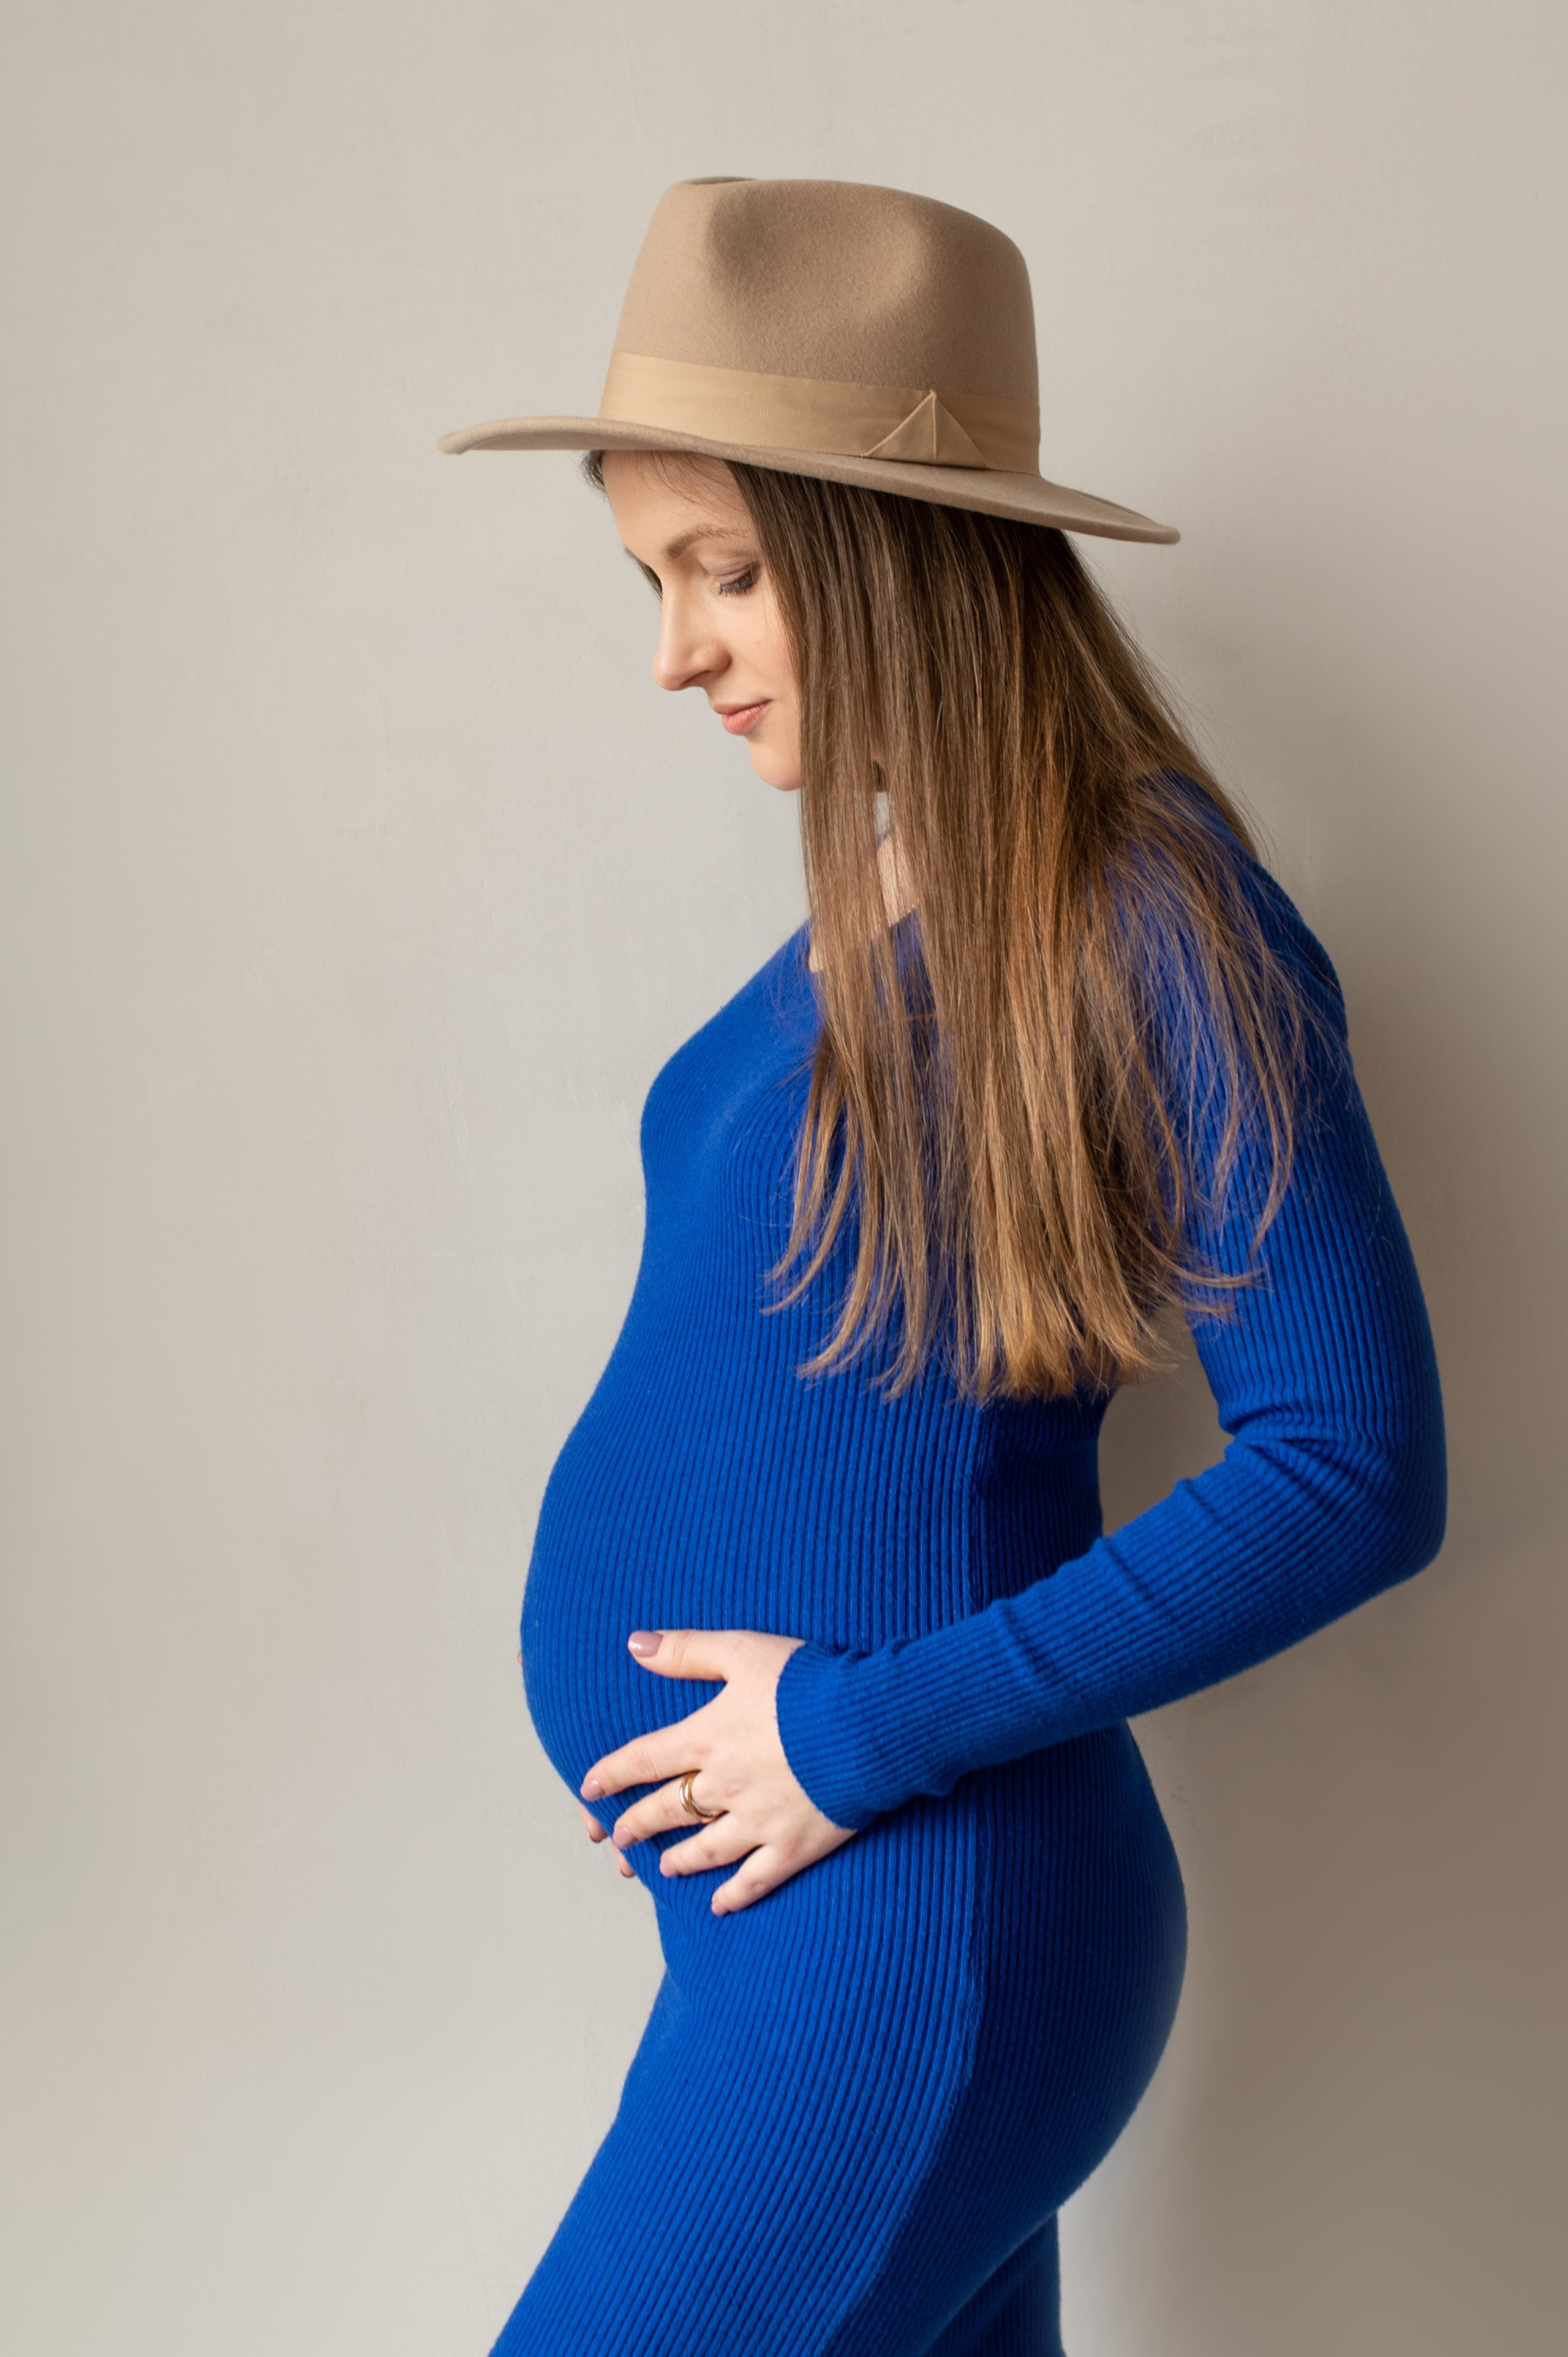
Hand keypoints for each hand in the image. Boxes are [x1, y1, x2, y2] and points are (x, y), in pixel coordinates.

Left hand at [579, 1629, 854, 1914]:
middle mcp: (725, 1785)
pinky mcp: (793, 1845)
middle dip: (637, 1825)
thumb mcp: (744, 1651)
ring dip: (679, 1860)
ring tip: (663, 1868)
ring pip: (705, 1848)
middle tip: (618, 1838)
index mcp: (709, 1737)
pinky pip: (755, 1879)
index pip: (644, 1760)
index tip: (590, 1788)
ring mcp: (758, 1821)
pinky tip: (718, 1903)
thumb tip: (634, 1645)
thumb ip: (687, 1651)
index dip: (612, 1774)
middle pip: (667, 1810)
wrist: (869, 1723)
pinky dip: (733, 1894)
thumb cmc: (808, 1681)